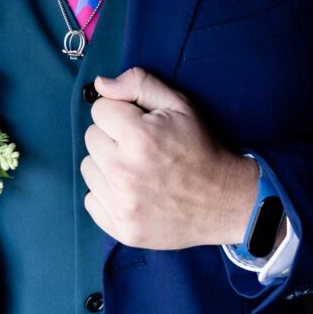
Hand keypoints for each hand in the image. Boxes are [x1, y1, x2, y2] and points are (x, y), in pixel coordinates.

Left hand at [81, 67, 257, 249]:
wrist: (224, 202)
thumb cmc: (200, 148)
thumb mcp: (179, 104)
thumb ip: (138, 84)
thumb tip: (100, 84)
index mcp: (139, 137)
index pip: (99, 109)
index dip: (120, 111)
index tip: (138, 122)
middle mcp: (124, 172)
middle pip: (91, 138)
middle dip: (112, 136)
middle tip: (139, 146)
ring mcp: (121, 205)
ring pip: (88, 167)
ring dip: (106, 165)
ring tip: (135, 168)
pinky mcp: (121, 229)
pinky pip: (90, 200)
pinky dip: (106, 193)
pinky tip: (131, 191)